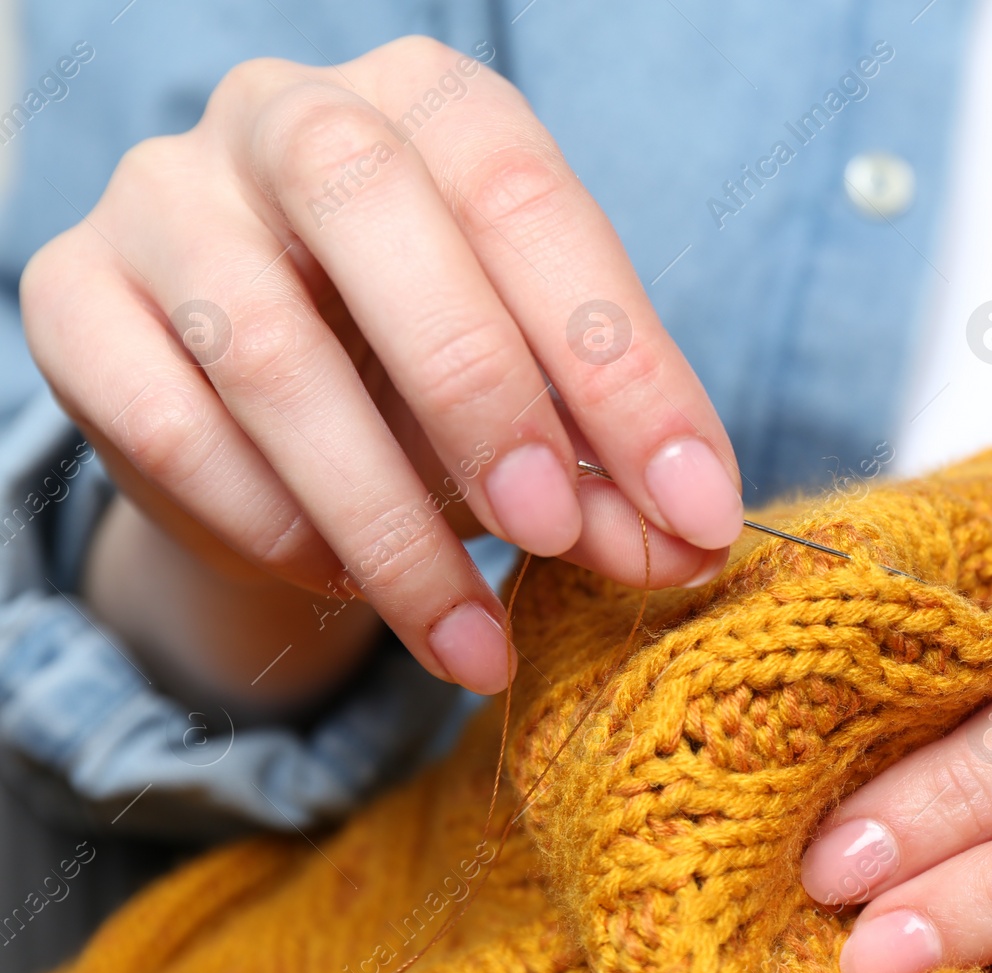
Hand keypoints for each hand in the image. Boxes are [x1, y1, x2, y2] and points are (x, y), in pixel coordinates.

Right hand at [22, 36, 742, 695]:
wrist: (269, 411)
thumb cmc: (427, 379)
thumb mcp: (537, 408)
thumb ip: (607, 469)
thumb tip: (686, 552)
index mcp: (431, 104)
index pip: (529, 198)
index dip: (621, 362)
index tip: (693, 507)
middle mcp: (287, 114)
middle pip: (372, 208)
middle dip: (481, 393)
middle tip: (552, 534)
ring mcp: (165, 198)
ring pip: (266, 348)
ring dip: (382, 514)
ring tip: (463, 625)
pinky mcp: (75, 300)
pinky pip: (169, 424)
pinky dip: (272, 528)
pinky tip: (345, 586)